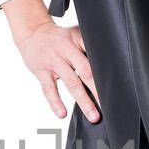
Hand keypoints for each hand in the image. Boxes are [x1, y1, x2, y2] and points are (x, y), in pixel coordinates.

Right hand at [0, 0, 100, 121]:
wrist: (32, 32)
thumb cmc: (59, 38)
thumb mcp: (75, 35)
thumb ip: (88, 47)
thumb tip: (108, 67)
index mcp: (78, 39)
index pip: (95, 54)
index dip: (106, 69)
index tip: (117, 84)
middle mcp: (66, 49)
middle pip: (86, 72)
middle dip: (98, 91)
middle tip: (109, 106)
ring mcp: (54, 61)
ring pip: (71, 83)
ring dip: (84, 101)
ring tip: (93, 116)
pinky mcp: (42, 71)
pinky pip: (49, 89)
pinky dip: (56, 103)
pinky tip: (62, 114)